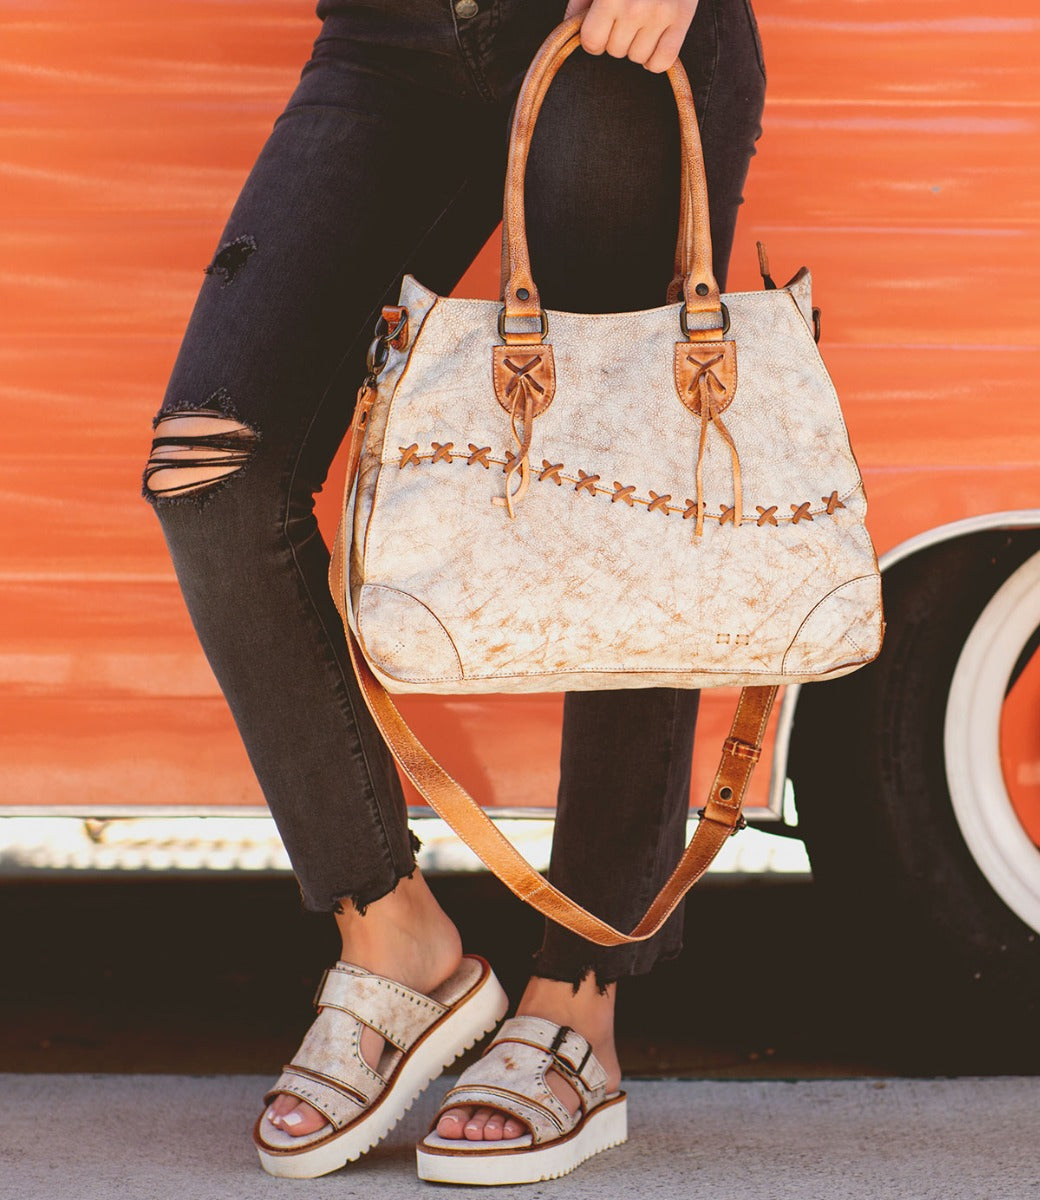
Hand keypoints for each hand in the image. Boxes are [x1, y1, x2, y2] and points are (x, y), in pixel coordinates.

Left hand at [562, 0, 698, 72]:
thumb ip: (580, 1)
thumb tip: (569, 29)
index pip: (592, 42)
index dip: (593, 36)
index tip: (601, 26)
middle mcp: (636, 7)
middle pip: (615, 51)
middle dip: (616, 37)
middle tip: (626, 16)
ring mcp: (661, 14)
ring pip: (638, 58)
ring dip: (637, 46)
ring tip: (642, 22)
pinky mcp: (682, 18)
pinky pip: (662, 62)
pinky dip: (656, 59)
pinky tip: (654, 42)